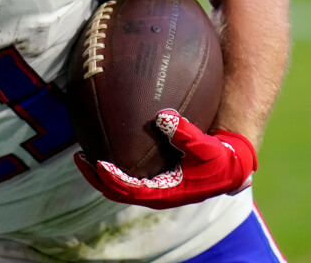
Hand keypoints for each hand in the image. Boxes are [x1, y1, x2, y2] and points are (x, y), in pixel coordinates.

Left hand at [74, 109, 256, 209]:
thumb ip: (186, 133)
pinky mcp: (154, 180)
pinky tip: (104, 143)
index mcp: (164, 193)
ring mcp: (153, 188)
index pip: (130, 190)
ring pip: (119, 186)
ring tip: (83, 152)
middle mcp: (155, 194)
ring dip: (100, 172)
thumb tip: (164, 117)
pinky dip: (113, 165)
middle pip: (116, 191)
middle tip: (80, 157)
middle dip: (96, 176)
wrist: (229, 168)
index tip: (98, 163)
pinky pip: (127, 176)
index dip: (112, 179)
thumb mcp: (205, 146)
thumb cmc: (217, 159)